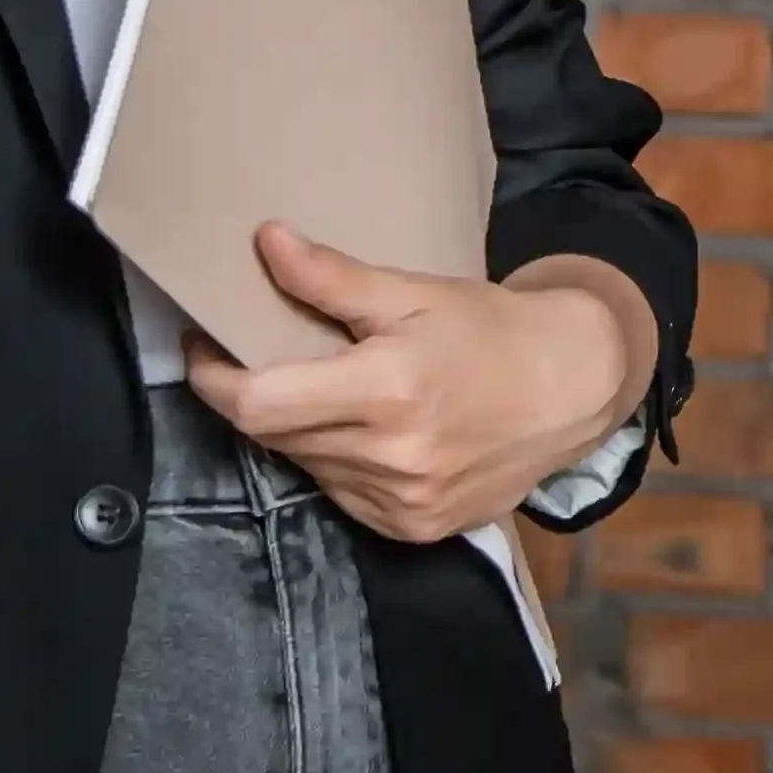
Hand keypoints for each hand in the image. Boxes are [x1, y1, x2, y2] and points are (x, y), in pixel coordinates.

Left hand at [199, 231, 659, 547]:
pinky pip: (341, 495)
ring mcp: (403, 502)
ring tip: (328, 392)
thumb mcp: (413, 292)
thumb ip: (332, 279)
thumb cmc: (488, 330)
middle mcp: (392, 457)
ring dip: (299, 430)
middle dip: (258, 395)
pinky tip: (367, 433)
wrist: (569, 390)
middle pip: (275, 434)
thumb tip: (265, 243)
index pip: (260, 404)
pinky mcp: (414, 529)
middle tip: (263, 357)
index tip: (204, 346)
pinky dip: (337, 462)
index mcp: (388, 391)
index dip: (215, 378)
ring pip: (306, 465)